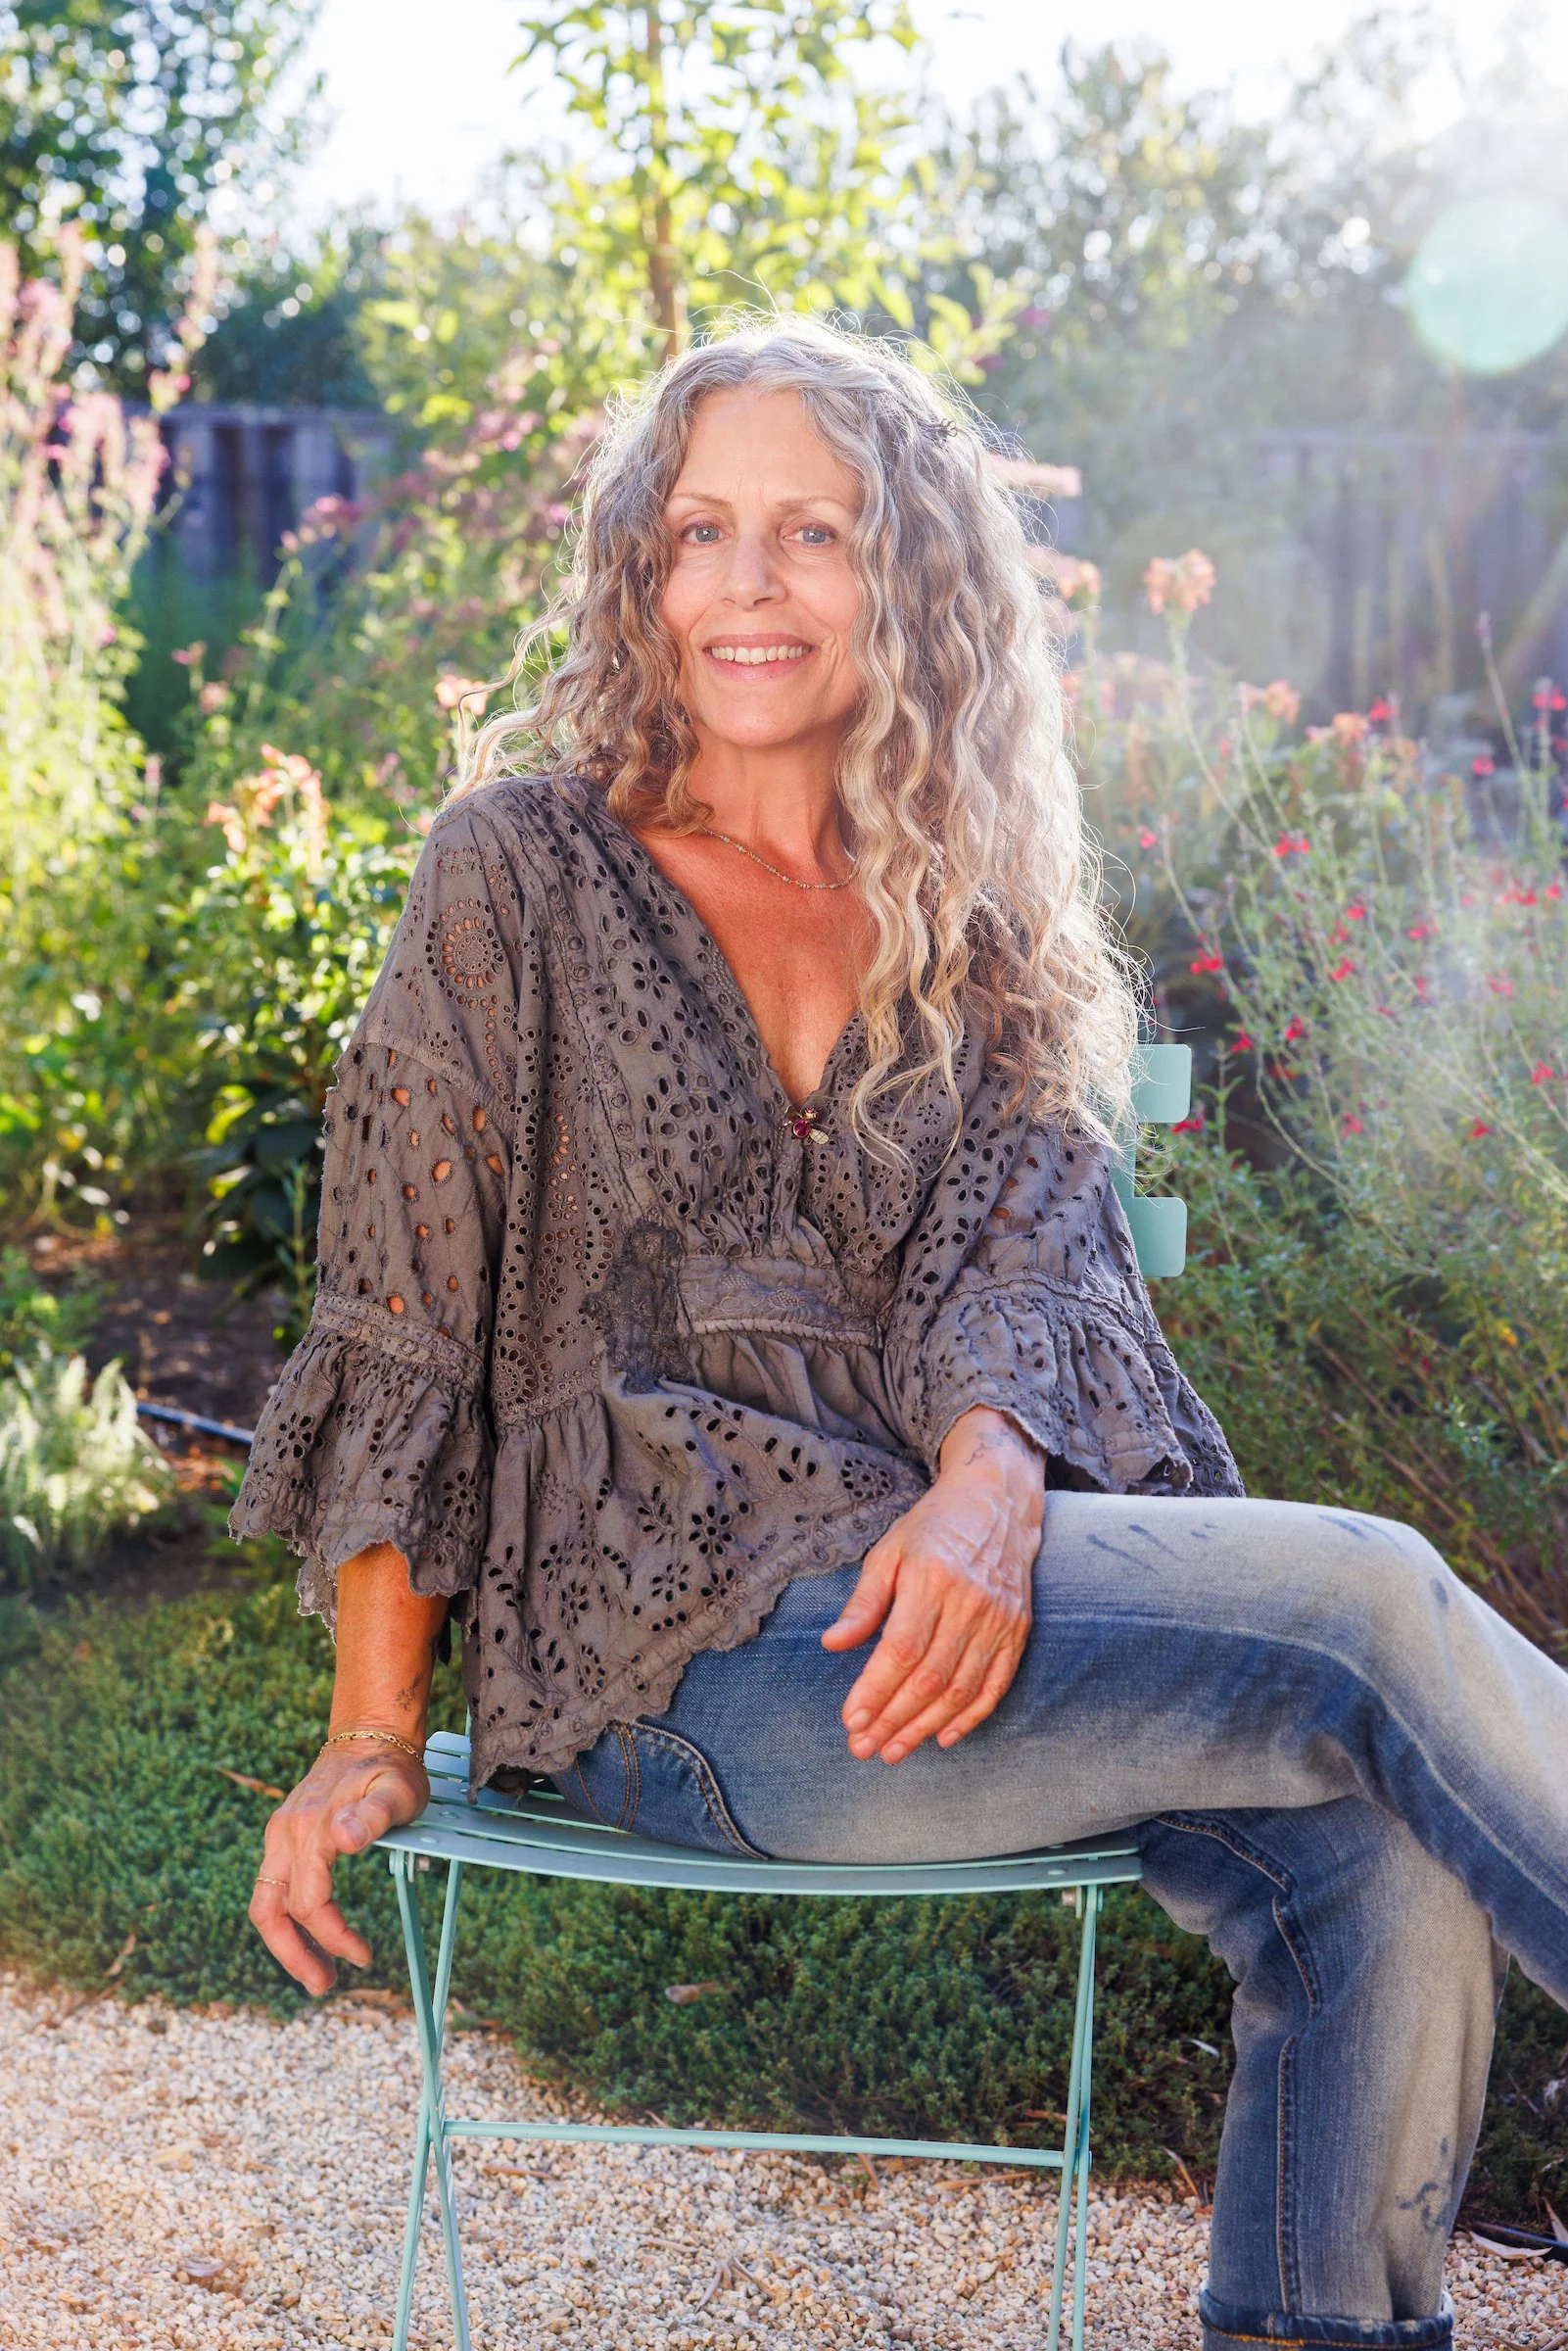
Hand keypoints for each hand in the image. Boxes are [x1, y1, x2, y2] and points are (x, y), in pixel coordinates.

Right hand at [249, 1743, 429, 1994]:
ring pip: (265, 1903)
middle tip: (324, 1986)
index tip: (364, 1957)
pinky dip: (289, 1920)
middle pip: (270, 1911)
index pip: (309, 1902)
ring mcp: (280, 1835)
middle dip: (296, 1956)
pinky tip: (314, 1936)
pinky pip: (275, 1888)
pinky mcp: (284, 1837)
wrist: (369, 1736)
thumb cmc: (390, 1767)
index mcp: (311, 1829)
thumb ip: (374, 1815)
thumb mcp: (396, 1789)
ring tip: (317, 1974)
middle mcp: (285, 1834)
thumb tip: (345, 1839)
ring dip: (287, 1944)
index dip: (333, 1936)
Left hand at [820, 1406, 1042, 1764]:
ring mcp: (999, 1621)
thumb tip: (832, 1644)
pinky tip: (944, 1737)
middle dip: (893, 1720)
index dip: (875, 1691)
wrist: (998, 1502)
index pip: (901, 1650)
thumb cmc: (935, 1526)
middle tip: (863, 1748)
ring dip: (925, 1726)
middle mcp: (970, 1604)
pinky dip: (971, 1717)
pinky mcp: (1018, 1631)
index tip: (850, 1720)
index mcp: (933, 1579)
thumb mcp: (889, 1551)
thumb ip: (864, 1602)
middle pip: (930, 1678)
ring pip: (961, 1689)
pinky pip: (996, 1685)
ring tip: (893, 1750)